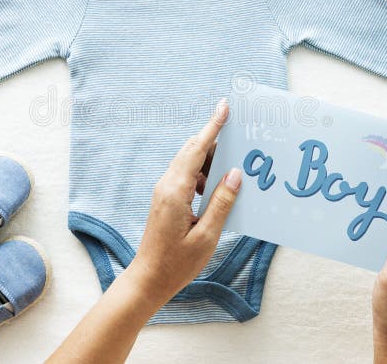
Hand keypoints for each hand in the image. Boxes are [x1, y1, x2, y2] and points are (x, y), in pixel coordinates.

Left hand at [126, 98, 241, 307]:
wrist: (148, 279)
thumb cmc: (177, 263)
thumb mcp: (207, 235)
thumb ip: (221, 202)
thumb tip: (234, 174)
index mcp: (176, 190)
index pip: (197, 149)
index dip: (213, 126)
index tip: (224, 106)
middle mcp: (167, 185)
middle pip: (192, 150)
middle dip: (214, 138)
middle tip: (238, 132)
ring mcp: (164, 191)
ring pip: (188, 162)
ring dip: (210, 159)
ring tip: (233, 165)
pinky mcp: (165, 200)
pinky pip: (185, 176)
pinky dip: (203, 174)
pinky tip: (216, 187)